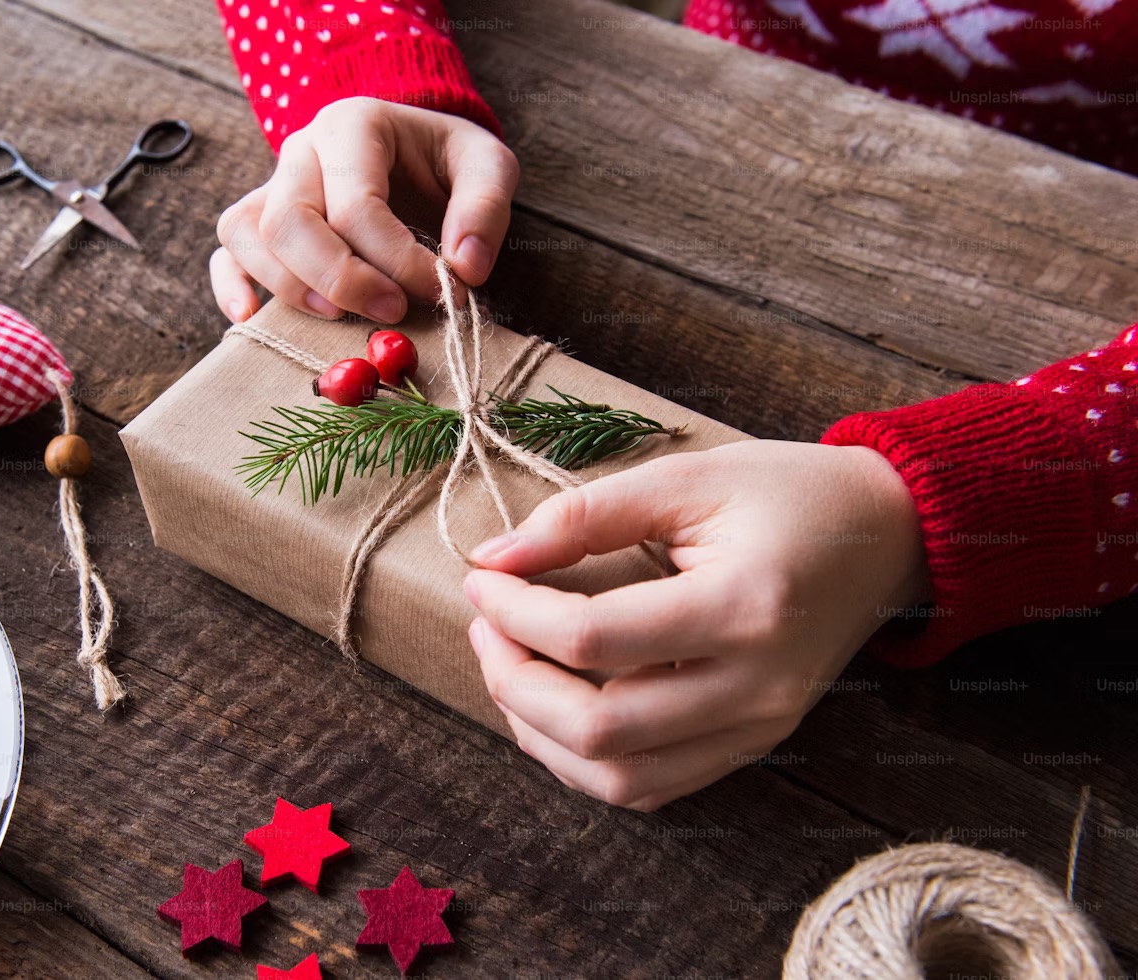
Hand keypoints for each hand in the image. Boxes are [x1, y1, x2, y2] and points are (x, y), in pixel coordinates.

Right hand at [211, 97, 518, 323]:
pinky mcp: (260, 221)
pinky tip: (252, 317)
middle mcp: (302, 150)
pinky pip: (227, 251)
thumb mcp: (487, 166)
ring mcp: (272, 185)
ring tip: (340, 317)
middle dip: (341, 278)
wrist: (416, 154)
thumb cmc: (446, 162)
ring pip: (250, 236)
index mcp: (354, 125)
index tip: (441, 291)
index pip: (357, 206)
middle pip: (290, 221)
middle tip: (392, 312)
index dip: (397, 261)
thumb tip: (464, 269)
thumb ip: (485, 209)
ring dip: (291, 287)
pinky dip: (230, 286)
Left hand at [464, 440, 930, 810]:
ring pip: (619, 779)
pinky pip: (650, 786)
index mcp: (744, 608)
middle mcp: (754, 688)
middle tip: (486, 627)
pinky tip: (554, 706)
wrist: (888, 536)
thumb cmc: (789, 495)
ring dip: (540, 733)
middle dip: (514, 681)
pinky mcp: (752, 745)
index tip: (482, 577)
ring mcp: (757, 729)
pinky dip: (584, 759)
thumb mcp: (688, 480)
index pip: (595, 638)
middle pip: (599, 729)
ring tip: (511, 666)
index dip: (516, 612)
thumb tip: (494, 559)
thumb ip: (586, 516)